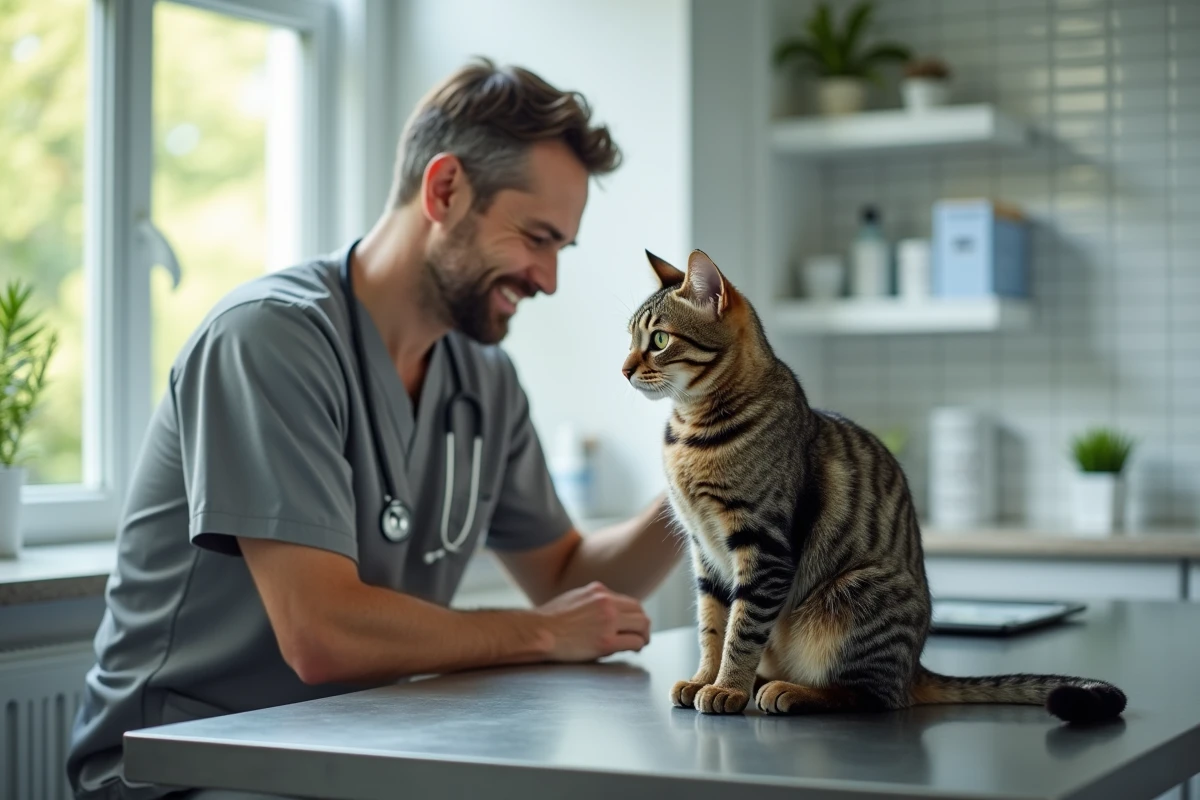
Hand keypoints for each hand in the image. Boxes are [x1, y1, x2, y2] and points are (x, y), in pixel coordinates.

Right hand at [534, 581, 650, 661]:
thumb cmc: (549, 620)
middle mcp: (606, 602)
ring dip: (644, 635)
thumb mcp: (573, 599)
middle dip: (642, 624)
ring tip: (640, 643)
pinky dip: (638, 646)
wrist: (538, 632)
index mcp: (598, 590)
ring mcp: (608, 621)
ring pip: (642, 624)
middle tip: (641, 635)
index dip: (633, 614)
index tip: (632, 623)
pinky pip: (634, 642)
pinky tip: (633, 650)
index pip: (627, 601)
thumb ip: (592, 602)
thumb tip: (605, 612)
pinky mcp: (607, 641)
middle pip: (639, 610)